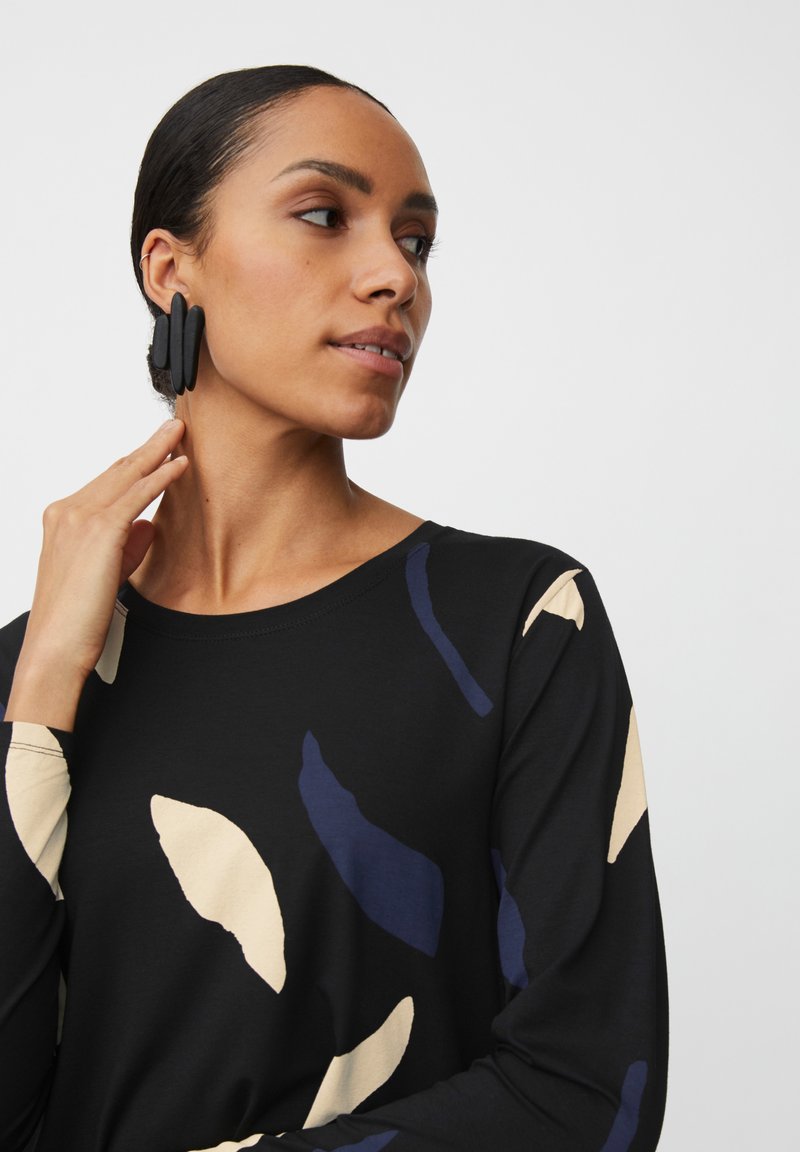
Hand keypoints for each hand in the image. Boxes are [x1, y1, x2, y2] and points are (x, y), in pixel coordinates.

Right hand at [4, 419, 188, 730]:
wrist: (55, 648)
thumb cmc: (78, 618)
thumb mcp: (106, 574)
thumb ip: (126, 546)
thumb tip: (149, 525)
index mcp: (62, 519)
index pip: (106, 482)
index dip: (136, 463)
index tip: (158, 447)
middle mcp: (66, 512)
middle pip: (116, 470)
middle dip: (148, 446)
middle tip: (173, 426)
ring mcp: (79, 518)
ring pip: (126, 474)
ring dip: (157, 450)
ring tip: (180, 432)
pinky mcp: (98, 531)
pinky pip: (136, 496)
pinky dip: (160, 476)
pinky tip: (180, 464)